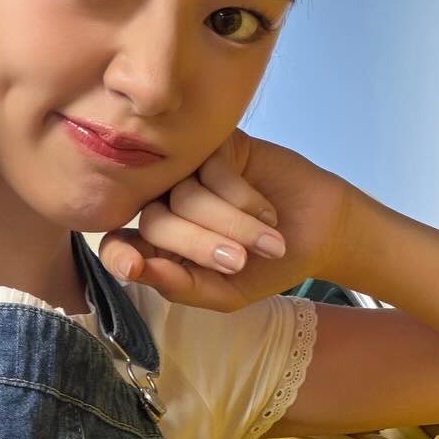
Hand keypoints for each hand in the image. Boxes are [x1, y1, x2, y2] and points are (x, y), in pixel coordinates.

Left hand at [97, 128, 353, 310]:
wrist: (319, 234)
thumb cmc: (268, 267)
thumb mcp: (225, 292)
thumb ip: (179, 286)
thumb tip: (134, 270)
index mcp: (161, 245)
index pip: (119, 246)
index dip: (120, 255)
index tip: (134, 265)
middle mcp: (167, 205)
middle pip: (153, 221)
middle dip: (199, 246)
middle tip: (240, 261)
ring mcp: (190, 173)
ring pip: (185, 196)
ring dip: (232, 225)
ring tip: (268, 240)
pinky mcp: (217, 147)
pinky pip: (213, 170)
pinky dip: (243, 198)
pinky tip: (267, 210)